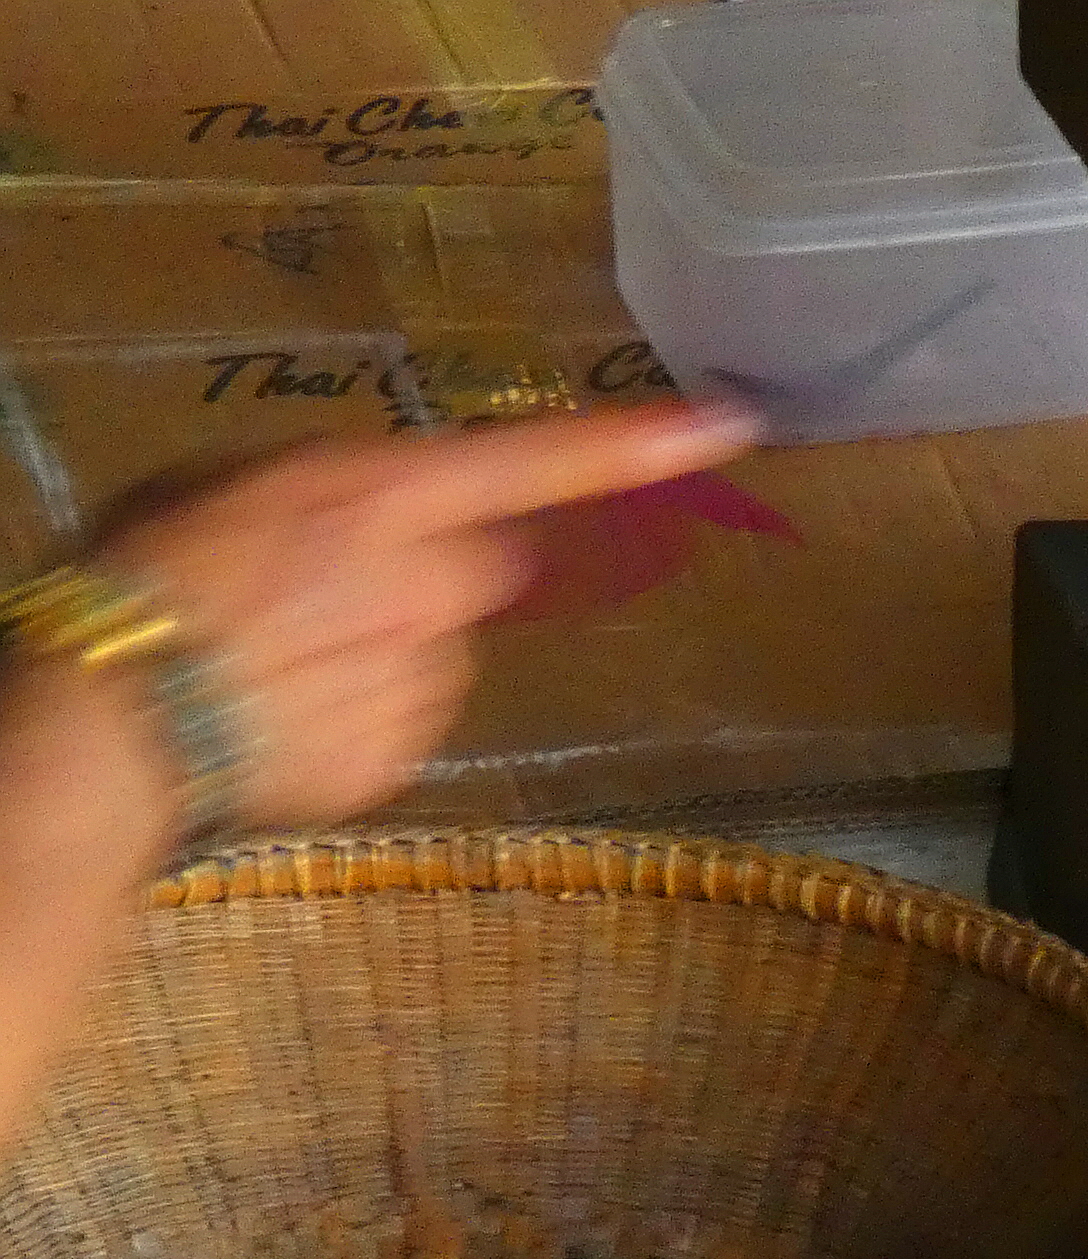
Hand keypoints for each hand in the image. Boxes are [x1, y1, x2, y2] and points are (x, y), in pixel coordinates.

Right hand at [81, 404, 761, 830]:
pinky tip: (283, 709)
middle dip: (427, 571)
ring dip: (385, 647)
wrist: (117, 719)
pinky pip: (407, 719)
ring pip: (440, 650)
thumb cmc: (146, 578)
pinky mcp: (410, 752)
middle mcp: (426, 587)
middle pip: (481, 566)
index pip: (534, 465)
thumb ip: (330, 497)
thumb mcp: (222, 489)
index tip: (723, 429)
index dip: (630, 447)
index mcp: (379, 499)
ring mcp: (426, 677)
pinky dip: (358, 713)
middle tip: (324, 585)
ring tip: (278, 656)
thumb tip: (389, 520)